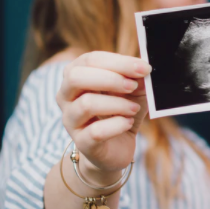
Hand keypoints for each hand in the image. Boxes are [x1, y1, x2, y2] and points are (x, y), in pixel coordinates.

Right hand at [56, 52, 151, 182]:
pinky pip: (96, 131)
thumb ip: (136, 77)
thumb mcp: (133, 91)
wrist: (116, 148)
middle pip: (76, 77)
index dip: (118, 62)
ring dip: (117, 104)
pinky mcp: (81, 142)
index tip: (143, 68)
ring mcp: (70, 120)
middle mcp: (66, 96)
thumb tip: (143, 68)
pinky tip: (128, 123)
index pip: (90, 60)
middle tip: (133, 86)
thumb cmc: (121, 111)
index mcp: (76, 76)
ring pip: (86, 104)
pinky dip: (117, 125)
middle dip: (110, 79)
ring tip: (133, 109)